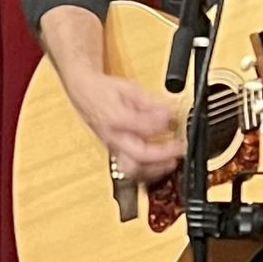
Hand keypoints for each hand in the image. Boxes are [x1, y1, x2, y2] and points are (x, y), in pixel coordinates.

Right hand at [67, 68, 184, 183]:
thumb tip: (168, 112)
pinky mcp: (115, 154)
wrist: (83, 94)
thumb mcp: (128, 89)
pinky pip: (130, 171)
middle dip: (162, 155)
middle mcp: (112, 137)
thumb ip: (149, 103)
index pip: (140, 126)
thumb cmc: (103, 91)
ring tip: (172, 161)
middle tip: (179, 149)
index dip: (160, 124)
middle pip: (137, 156)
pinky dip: (147, 172)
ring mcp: (113, 149)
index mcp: (114, 118)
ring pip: (133, 170)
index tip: (173, 119)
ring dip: (155, 169)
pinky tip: (160, 166)